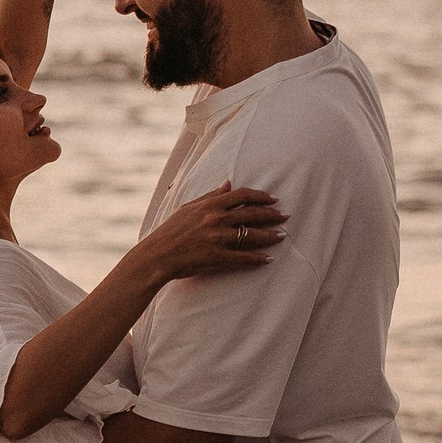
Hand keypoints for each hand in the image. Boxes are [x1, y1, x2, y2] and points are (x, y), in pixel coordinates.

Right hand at [137, 183, 286, 283]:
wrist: (155, 255)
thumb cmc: (169, 231)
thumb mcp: (188, 208)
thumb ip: (210, 195)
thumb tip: (228, 183)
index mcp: (209, 204)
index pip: (242, 195)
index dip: (260, 196)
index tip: (273, 199)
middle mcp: (215, 219)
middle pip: (251, 213)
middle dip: (271, 215)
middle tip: (285, 217)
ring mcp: (216, 238)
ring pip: (251, 235)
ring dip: (269, 236)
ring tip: (282, 237)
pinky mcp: (215, 257)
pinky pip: (242, 257)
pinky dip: (257, 258)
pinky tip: (268, 259)